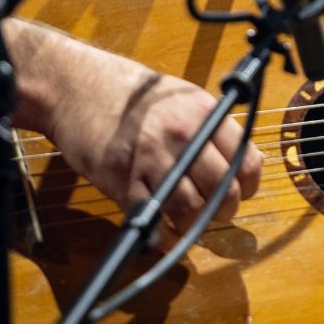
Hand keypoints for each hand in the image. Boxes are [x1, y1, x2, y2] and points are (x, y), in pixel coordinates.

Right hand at [36, 39, 261, 247]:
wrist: (75, 86)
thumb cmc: (129, 94)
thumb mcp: (180, 96)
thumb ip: (211, 128)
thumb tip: (239, 162)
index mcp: (203, 114)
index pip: (247, 163)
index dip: (247, 186)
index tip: (238, 192)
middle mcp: (182, 135)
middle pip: (223, 192)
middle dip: (223, 212)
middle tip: (213, 214)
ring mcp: (151, 158)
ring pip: (191, 210)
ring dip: (194, 227)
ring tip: (188, 225)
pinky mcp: (122, 179)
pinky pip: (153, 219)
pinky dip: (163, 236)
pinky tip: (163, 233)